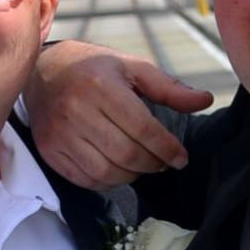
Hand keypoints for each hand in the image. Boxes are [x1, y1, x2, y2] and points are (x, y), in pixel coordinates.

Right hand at [25, 43, 212, 187]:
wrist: (44, 72)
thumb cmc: (95, 69)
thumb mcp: (133, 68)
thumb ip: (169, 88)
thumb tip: (205, 100)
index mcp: (102, 86)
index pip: (143, 129)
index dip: (167, 149)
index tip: (181, 158)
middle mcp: (77, 111)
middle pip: (126, 155)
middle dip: (152, 164)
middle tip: (162, 162)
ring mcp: (60, 133)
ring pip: (106, 172)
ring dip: (131, 176)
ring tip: (140, 165)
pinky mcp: (49, 150)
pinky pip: (85, 179)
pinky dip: (107, 182)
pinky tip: (117, 169)